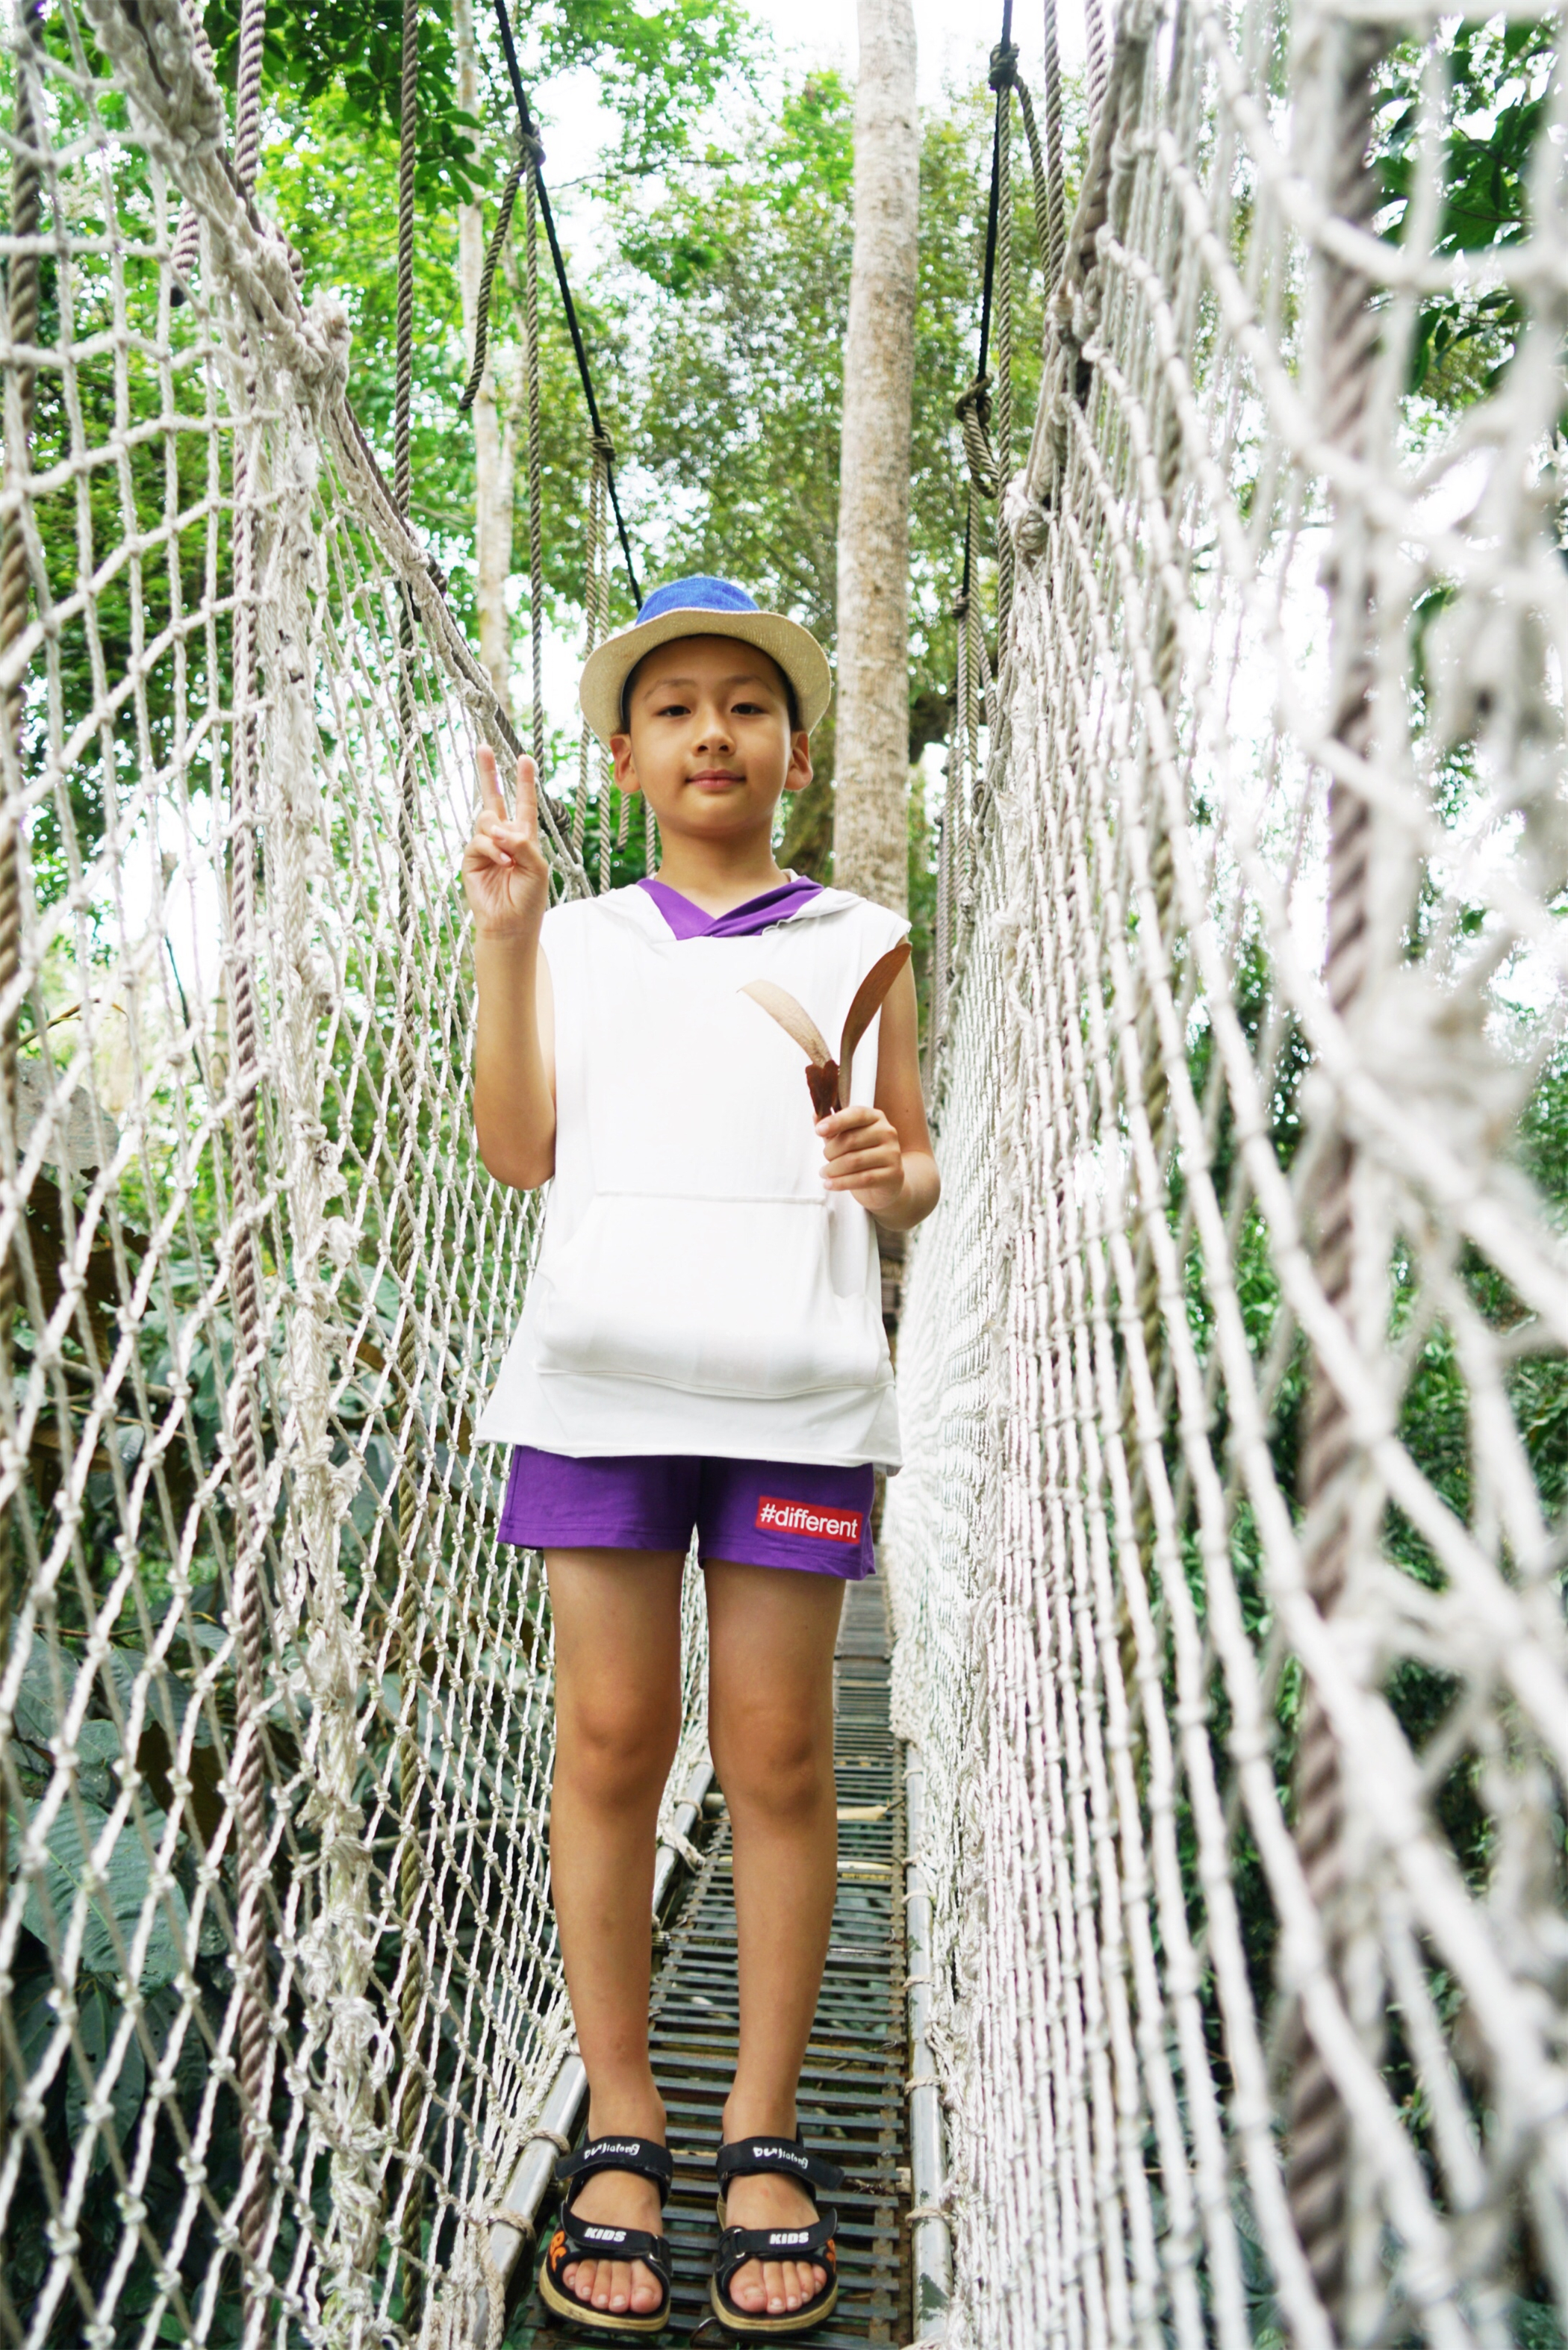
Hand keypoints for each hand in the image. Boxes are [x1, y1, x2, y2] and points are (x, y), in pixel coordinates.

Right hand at [463, 748, 550, 938]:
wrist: (510, 924)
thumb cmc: (529, 898)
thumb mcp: (537, 867)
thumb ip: (522, 843)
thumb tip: (498, 829)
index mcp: (524, 837)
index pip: (525, 803)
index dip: (524, 782)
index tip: (525, 758)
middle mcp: (503, 837)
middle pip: (493, 798)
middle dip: (487, 772)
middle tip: (482, 747)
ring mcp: (485, 847)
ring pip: (486, 820)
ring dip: (499, 835)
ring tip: (509, 857)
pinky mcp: (472, 858)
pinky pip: (479, 841)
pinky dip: (492, 849)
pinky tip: (502, 862)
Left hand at [817, 1104, 905, 1217]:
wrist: (884, 1182)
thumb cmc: (862, 1155)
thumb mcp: (846, 1138)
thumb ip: (832, 1128)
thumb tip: (816, 1115)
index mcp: (875, 1118)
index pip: (856, 1114)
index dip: (836, 1121)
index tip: (819, 1130)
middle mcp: (887, 1132)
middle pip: (851, 1140)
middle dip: (830, 1151)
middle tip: (825, 1158)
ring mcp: (892, 1153)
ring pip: (854, 1161)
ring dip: (833, 1169)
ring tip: (824, 1173)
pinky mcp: (893, 1174)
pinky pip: (862, 1179)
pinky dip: (841, 1183)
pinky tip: (830, 1184)